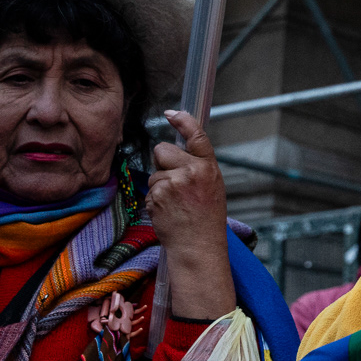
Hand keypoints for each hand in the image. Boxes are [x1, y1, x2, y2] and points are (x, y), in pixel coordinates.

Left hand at [148, 109, 233, 319]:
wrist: (199, 247)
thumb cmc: (206, 220)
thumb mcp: (211, 188)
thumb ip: (197, 168)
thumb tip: (176, 152)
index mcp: (209, 168)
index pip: (196, 136)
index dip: (183, 121)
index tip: (172, 113)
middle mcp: (193, 171)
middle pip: (163, 150)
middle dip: (162, 163)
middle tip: (173, 184)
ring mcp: (174, 183)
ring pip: (154, 173)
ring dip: (159, 187)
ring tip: (174, 204)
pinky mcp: (158, 195)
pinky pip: (149, 189)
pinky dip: (154, 200)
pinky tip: (167, 212)